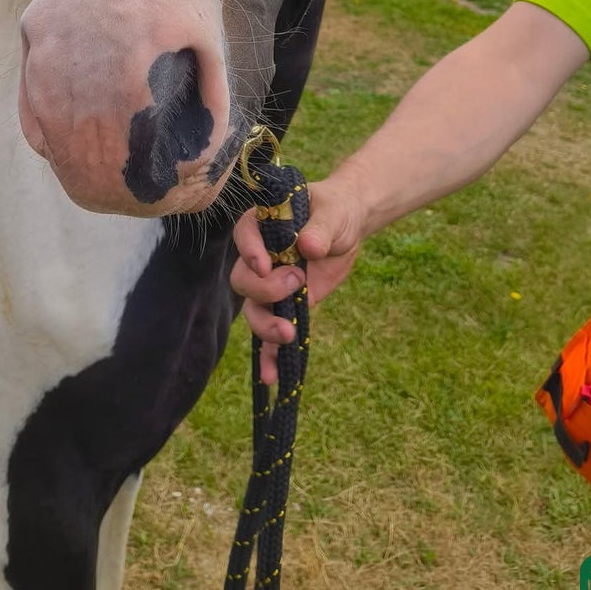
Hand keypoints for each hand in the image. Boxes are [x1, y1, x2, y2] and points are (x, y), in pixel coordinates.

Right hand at [231, 177, 365, 384]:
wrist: (346, 228)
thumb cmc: (334, 211)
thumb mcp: (332, 213)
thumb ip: (320, 228)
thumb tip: (308, 246)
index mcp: (264, 225)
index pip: (244, 235)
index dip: (249, 252)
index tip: (265, 264)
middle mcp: (260, 257)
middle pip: (244, 280)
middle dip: (265, 290)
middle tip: (298, 283)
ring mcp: (270, 286)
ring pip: (254, 310)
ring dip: (265, 326)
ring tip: (289, 334)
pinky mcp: (285, 308)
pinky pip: (270, 335)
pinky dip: (269, 356)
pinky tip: (272, 378)